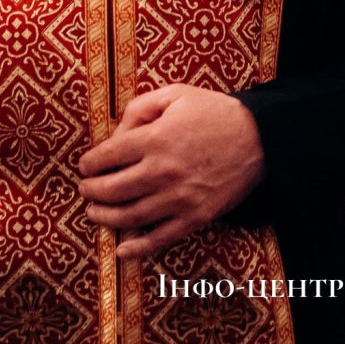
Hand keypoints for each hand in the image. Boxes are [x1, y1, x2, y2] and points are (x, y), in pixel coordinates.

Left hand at [77, 84, 264, 259]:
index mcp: (155, 138)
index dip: (88, 164)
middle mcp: (162, 171)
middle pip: (112, 190)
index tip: (84, 166)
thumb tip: (114, 137)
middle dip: (91, 191)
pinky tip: (121, 249)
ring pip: (130, 216)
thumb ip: (138, 110)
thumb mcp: (173, 95)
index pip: (106, 156)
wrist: (260, 137)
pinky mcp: (196, 217)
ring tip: (94, 213)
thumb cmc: (213, 112)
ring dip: (105, 217)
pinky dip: (137, 247)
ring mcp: (179, 198)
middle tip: (85, 190)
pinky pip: (161, 238)